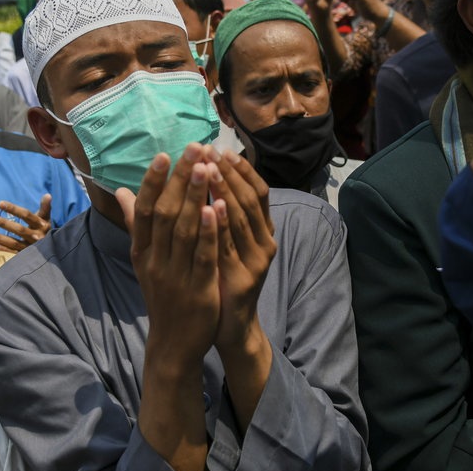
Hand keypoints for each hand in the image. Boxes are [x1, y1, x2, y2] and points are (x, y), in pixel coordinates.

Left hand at [0, 195, 51, 252]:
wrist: (55, 248)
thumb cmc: (45, 229)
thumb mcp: (46, 218)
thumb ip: (45, 207)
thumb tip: (47, 195)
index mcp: (41, 225)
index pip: (26, 215)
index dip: (13, 209)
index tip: (0, 203)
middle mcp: (36, 236)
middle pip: (18, 229)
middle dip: (3, 223)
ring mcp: (31, 247)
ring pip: (13, 242)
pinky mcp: (27, 255)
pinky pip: (13, 252)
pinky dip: (4, 249)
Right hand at [116, 143, 220, 365]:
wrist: (174, 344)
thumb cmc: (162, 295)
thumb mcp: (144, 261)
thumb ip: (135, 225)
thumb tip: (119, 191)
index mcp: (143, 252)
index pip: (144, 210)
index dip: (153, 182)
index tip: (164, 155)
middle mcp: (156, 260)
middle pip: (165, 213)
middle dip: (180, 179)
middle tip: (194, 149)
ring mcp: (176, 275)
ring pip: (185, 230)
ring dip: (196, 196)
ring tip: (206, 167)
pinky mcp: (199, 289)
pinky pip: (204, 256)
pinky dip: (210, 231)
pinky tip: (218, 208)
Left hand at [203, 148, 275, 352]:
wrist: (230, 325)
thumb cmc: (224, 278)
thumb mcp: (227, 242)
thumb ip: (222, 212)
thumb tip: (208, 175)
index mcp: (262, 231)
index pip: (257, 191)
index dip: (240, 169)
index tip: (220, 148)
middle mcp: (266, 242)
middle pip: (250, 200)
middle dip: (229, 173)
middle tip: (209, 151)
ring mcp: (257, 261)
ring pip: (241, 219)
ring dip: (224, 191)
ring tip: (207, 169)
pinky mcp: (244, 279)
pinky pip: (230, 247)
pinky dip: (221, 226)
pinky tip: (211, 207)